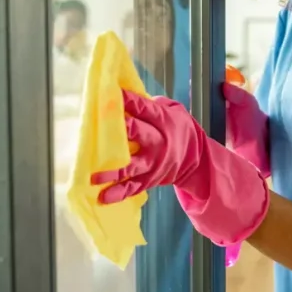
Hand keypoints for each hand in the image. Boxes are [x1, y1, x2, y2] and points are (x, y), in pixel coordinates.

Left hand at [92, 90, 269, 247]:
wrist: (196, 159)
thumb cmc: (176, 128)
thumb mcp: (172, 110)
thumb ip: (151, 103)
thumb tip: (125, 94)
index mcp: (163, 120)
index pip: (144, 107)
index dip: (129, 101)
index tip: (112, 94)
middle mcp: (159, 141)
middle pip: (141, 134)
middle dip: (125, 131)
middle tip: (104, 130)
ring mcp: (154, 163)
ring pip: (133, 166)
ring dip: (114, 171)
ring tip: (95, 176)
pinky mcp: (150, 179)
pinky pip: (134, 187)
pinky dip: (119, 193)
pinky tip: (104, 197)